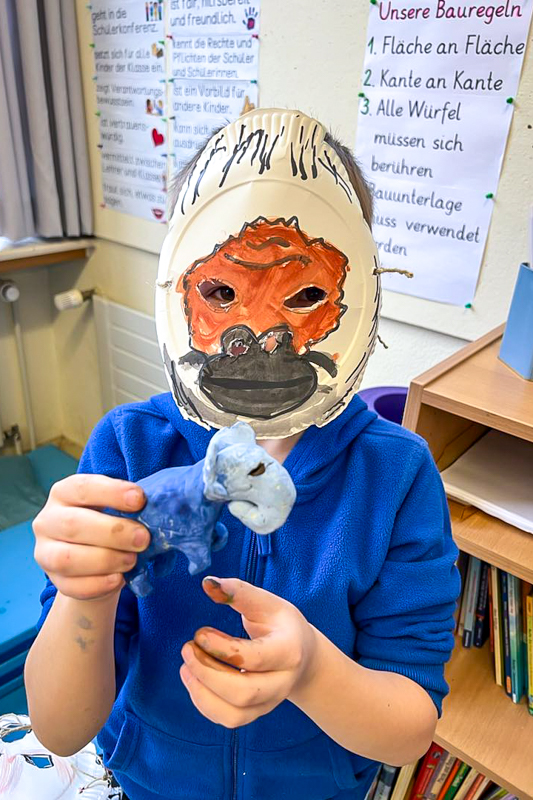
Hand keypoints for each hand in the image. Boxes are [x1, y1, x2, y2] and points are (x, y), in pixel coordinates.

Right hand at [33, 474, 148, 601]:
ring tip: (132, 560)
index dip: (112, 493)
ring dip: (106, 560)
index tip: (140, 500)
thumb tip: (155, 512)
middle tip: (144, 539)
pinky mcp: (54, 580)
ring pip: (68, 558)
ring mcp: (45, 552)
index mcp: (64, 493)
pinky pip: (72, 586)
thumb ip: (128, 507)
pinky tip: (119, 579)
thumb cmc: (108, 522)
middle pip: (74, 525)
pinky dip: (99, 584)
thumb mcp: (115, 507)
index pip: (82, 488)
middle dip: (114, 532)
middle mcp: (48, 520)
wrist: (94, 558)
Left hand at [180, 577, 317, 727]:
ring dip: (202, 692)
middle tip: (187, 649)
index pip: (254, 658)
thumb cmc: (281, 624)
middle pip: (243, 692)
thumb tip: (207, 583)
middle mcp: (283, 682)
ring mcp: (271, 702)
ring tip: (186, 666)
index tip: (199, 633)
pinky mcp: (257, 713)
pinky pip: (228, 720)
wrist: (303, 656)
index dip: (221, 648)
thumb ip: (238, 592)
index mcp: (289, 650)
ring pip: (234, 714)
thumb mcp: (267, 602)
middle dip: (207, 673)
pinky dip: (205, 703)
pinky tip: (194, 680)